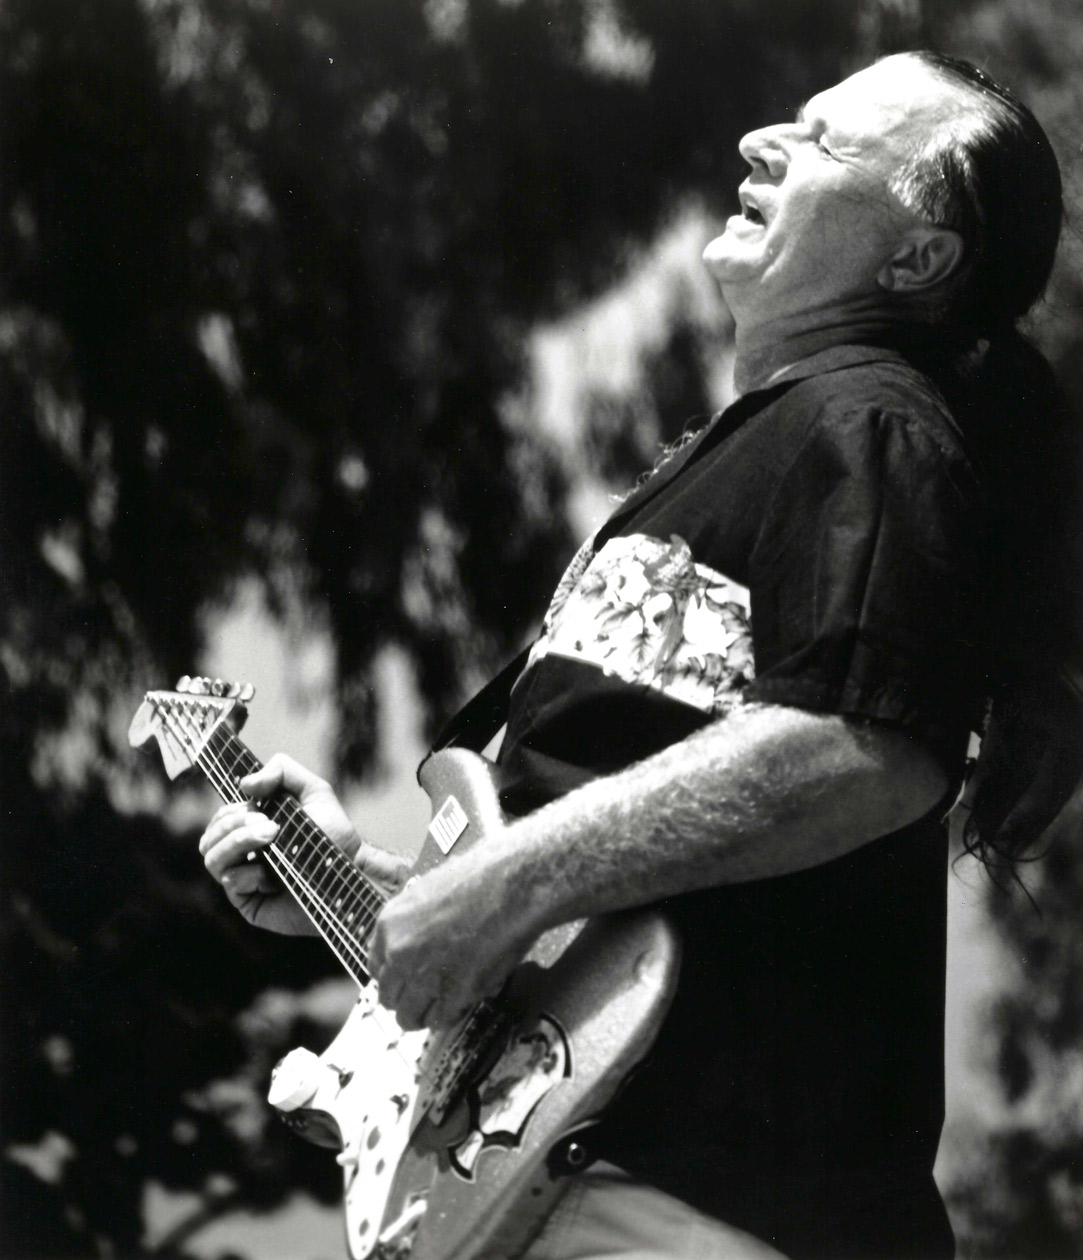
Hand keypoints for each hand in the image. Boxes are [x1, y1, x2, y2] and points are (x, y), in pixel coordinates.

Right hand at [198, 753, 411, 934]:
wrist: (353, 870)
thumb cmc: (334, 833)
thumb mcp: (314, 790)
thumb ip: (282, 771)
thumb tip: (244, 784)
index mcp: (252, 830)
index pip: (220, 819)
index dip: (229, 811)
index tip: (255, 807)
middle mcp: (243, 855)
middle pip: (209, 838)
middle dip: (234, 825)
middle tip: (270, 824)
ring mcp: (245, 880)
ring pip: (212, 858)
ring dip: (237, 842)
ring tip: (270, 837)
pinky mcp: (251, 903)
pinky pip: (231, 883)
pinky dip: (248, 873)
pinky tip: (271, 874)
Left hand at [368, 848, 536, 1029]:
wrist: (510, 886)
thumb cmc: (480, 877)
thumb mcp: (429, 893)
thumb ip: (413, 923)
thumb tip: (418, 941)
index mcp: (390, 924)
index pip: (376, 966)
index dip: (394, 975)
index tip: (405, 978)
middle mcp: (399, 953)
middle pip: (388, 995)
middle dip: (407, 996)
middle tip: (426, 994)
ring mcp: (423, 977)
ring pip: (408, 1016)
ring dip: (423, 1013)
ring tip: (441, 1004)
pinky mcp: (451, 995)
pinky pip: (438, 1020)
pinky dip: (448, 1016)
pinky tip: (460, 1002)